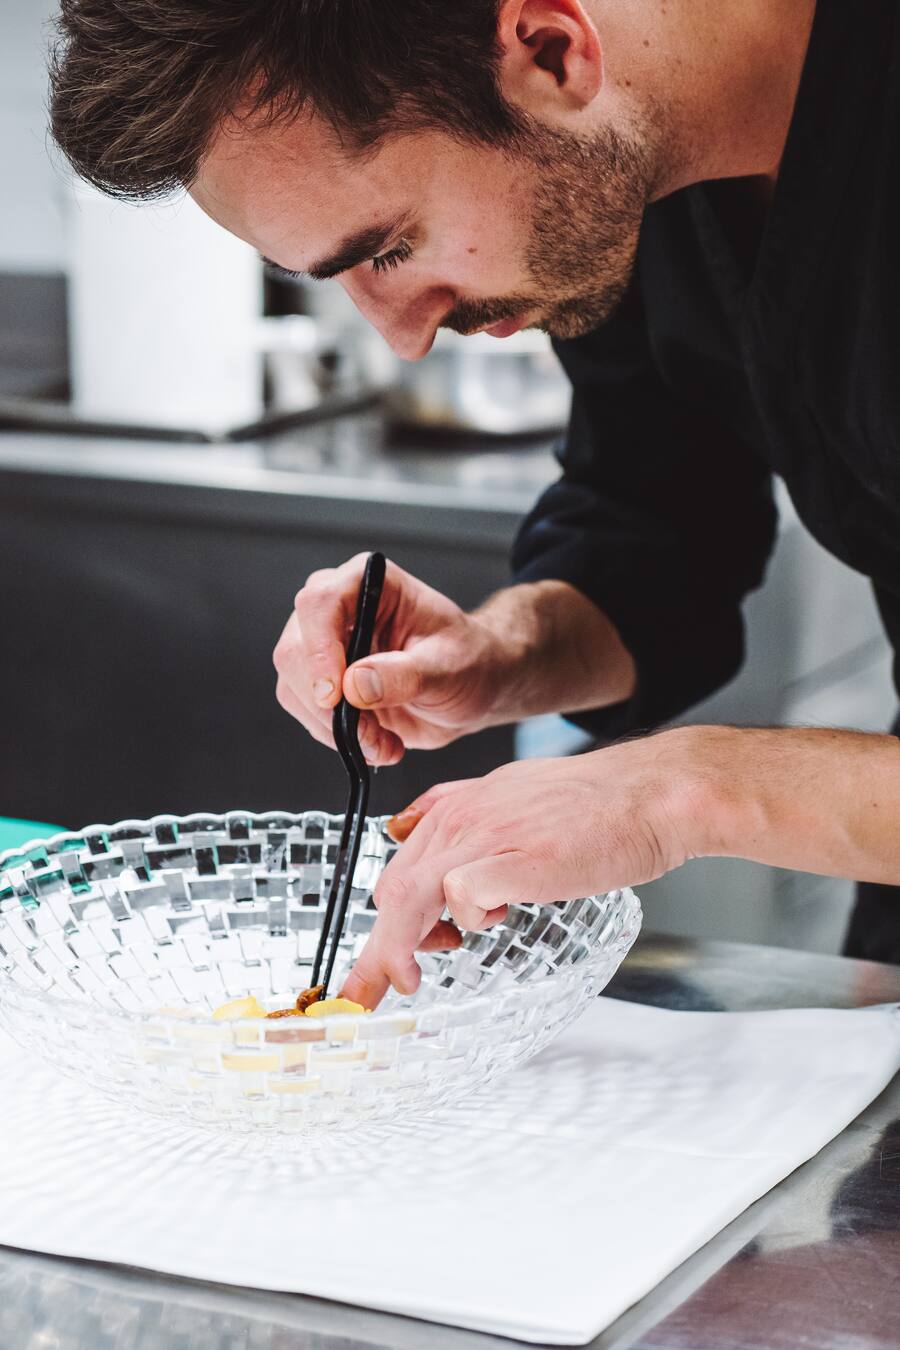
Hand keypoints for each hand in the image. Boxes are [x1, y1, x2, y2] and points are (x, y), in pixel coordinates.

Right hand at [273, 554, 515, 765]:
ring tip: (383, 743)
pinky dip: (338, 738)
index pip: (320, 604)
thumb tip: (355, 685)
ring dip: (335, 728)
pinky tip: (377, 742)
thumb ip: (405, 675)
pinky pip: (306, 712)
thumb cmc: (467, 661)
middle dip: (328, 705)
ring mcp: (323, 645)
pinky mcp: (320, 681)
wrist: (470, 687)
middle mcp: (337, 608)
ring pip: (294, 688)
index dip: (319, 650)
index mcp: (369, 582)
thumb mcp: (449, 669)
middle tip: (369, 735)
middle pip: (295, 650)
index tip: (335, 695)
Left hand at [342, 731, 696, 1007]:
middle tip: (377, 990)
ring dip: (399, 950)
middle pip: (393, 890)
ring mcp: (484, 836)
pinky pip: (461, 895)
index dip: (382, 924)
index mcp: (458, 807)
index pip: (397, 870)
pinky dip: (466, 919)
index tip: (375, 965)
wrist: (649, 794)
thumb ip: (460, 813)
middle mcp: (461, 819)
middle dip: (378, 950)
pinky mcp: (513, 860)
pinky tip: (496, 922)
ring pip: (410, 897)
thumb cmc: (598, 806)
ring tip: (410, 982)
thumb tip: (412, 831)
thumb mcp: (510, 794)